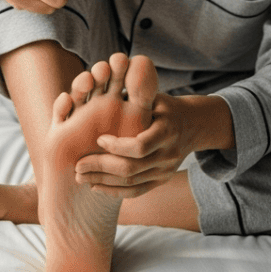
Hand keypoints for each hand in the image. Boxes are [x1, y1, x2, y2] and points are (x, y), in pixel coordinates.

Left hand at [74, 94, 232, 197]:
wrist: (194, 125)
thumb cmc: (164, 106)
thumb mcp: (154, 96)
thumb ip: (134, 95)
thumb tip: (105, 79)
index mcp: (167, 131)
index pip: (140, 146)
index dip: (117, 146)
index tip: (98, 138)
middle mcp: (169, 155)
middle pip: (132, 168)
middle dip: (101, 167)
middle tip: (77, 165)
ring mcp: (166, 171)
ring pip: (131, 183)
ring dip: (102, 181)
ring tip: (80, 176)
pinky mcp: (161, 181)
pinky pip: (136, 192)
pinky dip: (114, 191)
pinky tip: (95, 186)